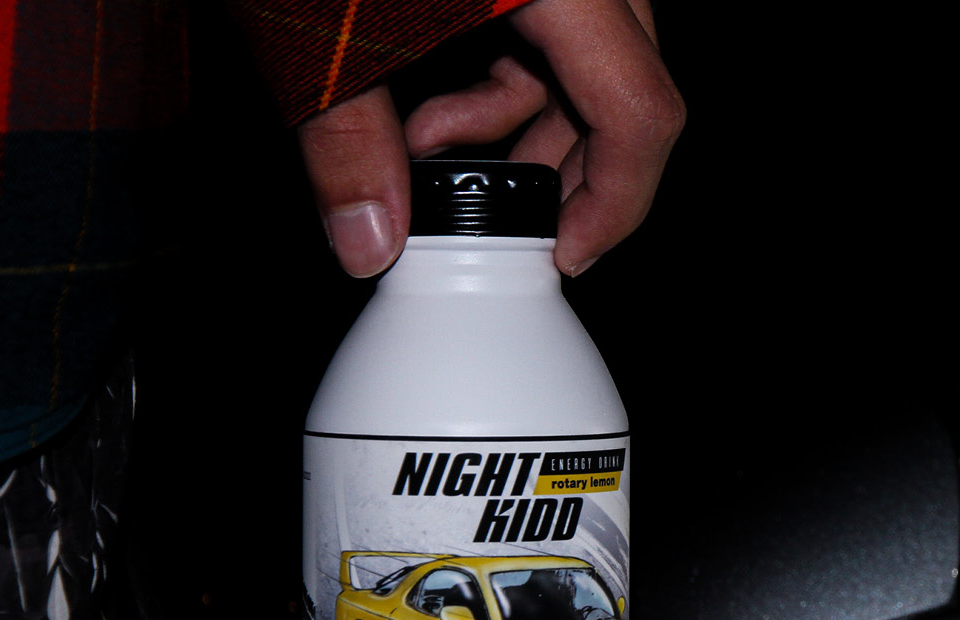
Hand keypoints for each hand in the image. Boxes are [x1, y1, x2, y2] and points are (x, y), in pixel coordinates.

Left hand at [296, 0, 684, 277]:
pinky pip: (555, 29)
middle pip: (627, 91)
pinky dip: (504, 75)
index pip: (641, 112)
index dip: (616, 200)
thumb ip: (347, 141)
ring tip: (428, 143)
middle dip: (563, 167)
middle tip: (500, 216)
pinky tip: (430, 96)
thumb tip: (371, 240)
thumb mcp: (318, 30)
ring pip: (588, 64)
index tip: (568, 250)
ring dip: (520, 124)